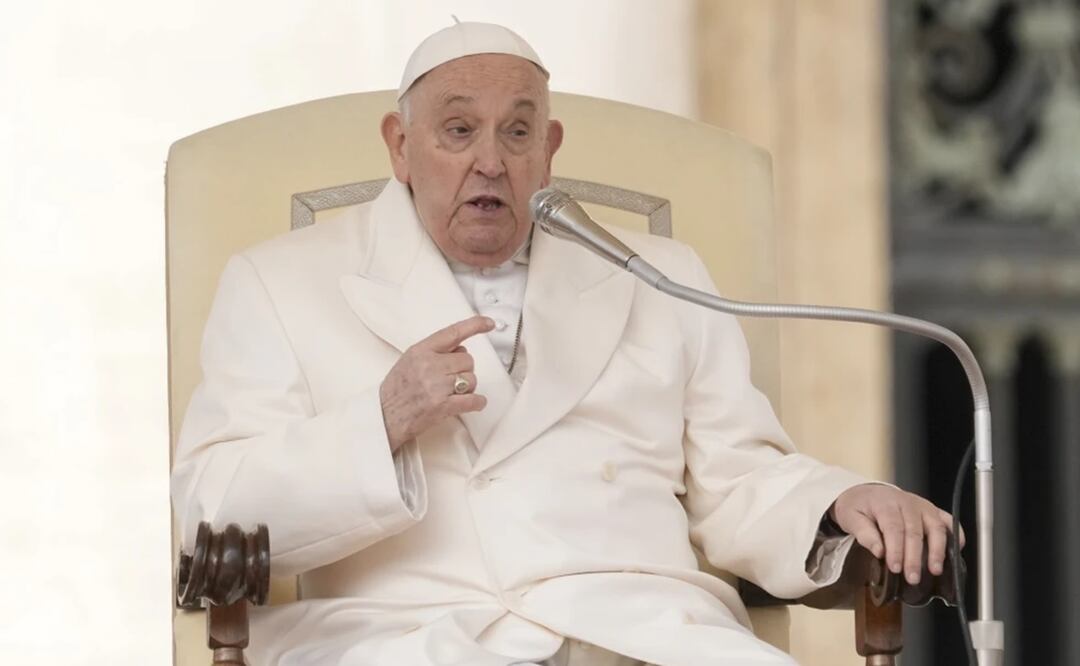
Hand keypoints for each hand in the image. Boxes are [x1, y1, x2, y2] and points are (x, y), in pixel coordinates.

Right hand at [379, 315, 494, 450]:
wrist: (384, 416)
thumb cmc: (396, 390)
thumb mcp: (409, 360)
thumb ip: (434, 351)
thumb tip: (460, 348)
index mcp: (420, 350)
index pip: (453, 332)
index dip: (474, 325)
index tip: (488, 323)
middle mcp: (429, 365)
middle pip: (467, 360)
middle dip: (463, 370)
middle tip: (449, 380)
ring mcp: (436, 386)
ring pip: (471, 379)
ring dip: (466, 387)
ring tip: (449, 393)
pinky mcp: (443, 406)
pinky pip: (473, 400)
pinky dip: (477, 402)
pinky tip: (474, 402)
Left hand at [829, 484, 965, 584]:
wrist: (865, 494)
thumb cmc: (858, 507)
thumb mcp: (850, 517)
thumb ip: (864, 533)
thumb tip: (878, 550)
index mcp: (885, 503)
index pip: (893, 528)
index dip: (896, 550)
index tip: (895, 568)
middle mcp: (907, 503)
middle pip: (914, 530)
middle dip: (915, 556)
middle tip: (912, 577)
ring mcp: (922, 506)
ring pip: (935, 526)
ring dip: (937, 550)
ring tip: (935, 570)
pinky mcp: (931, 510)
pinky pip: (948, 520)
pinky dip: (955, 534)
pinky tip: (956, 549)